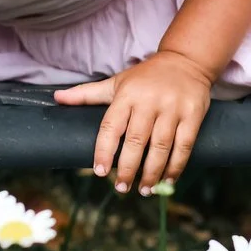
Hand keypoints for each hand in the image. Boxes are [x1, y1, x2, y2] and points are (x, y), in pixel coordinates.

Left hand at [54, 50, 214, 193]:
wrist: (186, 60)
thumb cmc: (146, 76)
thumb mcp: (117, 82)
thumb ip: (87, 94)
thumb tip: (57, 99)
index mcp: (127, 95)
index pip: (111, 126)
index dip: (104, 151)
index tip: (100, 172)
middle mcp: (149, 102)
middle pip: (136, 141)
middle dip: (128, 168)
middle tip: (121, 188)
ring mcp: (172, 108)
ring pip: (161, 146)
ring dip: (152, 172)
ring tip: (143, 190)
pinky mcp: (193, 114)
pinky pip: (184, 145)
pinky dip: (176, 166)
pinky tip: (167, 181)